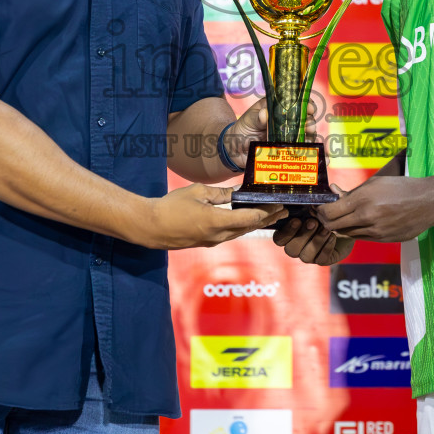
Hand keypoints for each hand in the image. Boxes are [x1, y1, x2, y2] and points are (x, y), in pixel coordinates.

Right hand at [138, 184, 285, 248]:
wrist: (150, 227)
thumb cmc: (171, 206)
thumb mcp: (197, 192)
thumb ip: (220, 193)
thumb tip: (237, 191)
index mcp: (216, 222)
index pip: (250, 219)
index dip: (267, 212)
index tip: (279, 204)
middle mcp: (217, 236)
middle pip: (249, 228)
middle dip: (267, 218)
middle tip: (283, 210)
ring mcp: (212, 241)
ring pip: (240, 232)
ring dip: (256, 224)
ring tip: (270, 216)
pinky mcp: (206, 242)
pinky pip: (229, 234)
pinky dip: (242, 227)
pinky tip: (246, 220)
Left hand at [223, 96, 321, 168]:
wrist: (235, 152)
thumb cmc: (242, 130)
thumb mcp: (248, 120)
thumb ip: (256, 116)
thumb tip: (264, 114)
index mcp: (279, 110)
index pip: (298, 104)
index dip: (306, 105)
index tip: (310, 109)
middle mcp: (288, 123)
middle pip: (306, 120)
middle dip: (310, 123)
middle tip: (309, 128)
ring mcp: (290, 138)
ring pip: (308, 137)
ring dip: (314, 139)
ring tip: (313, 143)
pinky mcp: (290, 153)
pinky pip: (305, 153)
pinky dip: (316, 155)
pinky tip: (323, 158)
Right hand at [272, 184, 354, 263]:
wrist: (346, 225)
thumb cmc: (330, 212)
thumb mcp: (327, 203)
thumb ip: (328, 196)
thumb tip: (333, 187)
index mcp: (291, 232)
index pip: (279, 238)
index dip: (286, 231)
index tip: (297, 219)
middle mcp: (297, 245)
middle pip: (290, 249)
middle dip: (302, 235)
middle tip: (313, 222)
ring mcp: (309, 254)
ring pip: (305, 256)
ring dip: (316, 241)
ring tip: (327, 229)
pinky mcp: (322, 259)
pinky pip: (321, 259)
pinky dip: (326, 247)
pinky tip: (333, 236)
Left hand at [317, 173, 433, 241]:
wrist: (428, 202)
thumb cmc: (401, 187)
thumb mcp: (374, 183)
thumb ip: (352, 192)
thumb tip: (332, 192)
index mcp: (363, 199)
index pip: (330, 212)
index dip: (320, 211)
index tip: (318, 207)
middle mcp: (368, 217)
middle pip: (334, 226)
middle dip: (325, 220)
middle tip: (323, 214)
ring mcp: (376, 231)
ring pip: (346, 234)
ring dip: (340, 227)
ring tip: (340, 217)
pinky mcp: (383, 240)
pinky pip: (361, 238)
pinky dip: (354, 231)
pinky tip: (357, 223)